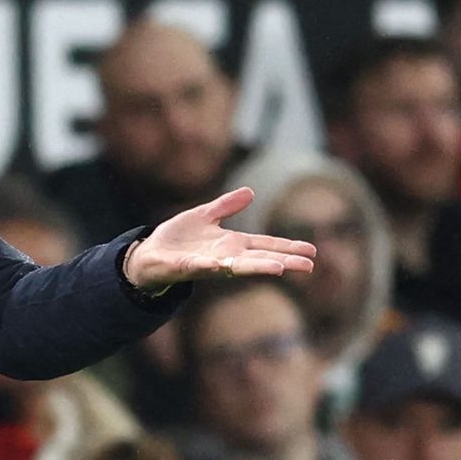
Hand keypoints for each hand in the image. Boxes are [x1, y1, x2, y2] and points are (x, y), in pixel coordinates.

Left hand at [124, 187, 314, 290]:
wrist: (149, 254)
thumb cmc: (178, 238)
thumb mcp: (204, 216)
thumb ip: (226, 206)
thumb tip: (250, 192)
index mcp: (231, 245)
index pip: (265, 245)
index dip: (287, 247)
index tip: (311, 252)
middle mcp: (224, 257)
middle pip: (259, 258)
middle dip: (284, 260)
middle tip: (309, 266)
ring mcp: (207, 264)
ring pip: (236, 267)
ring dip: (257, 266)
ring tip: (279, 268)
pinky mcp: (187, 267)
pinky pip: (200, 266)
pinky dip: (210, 266)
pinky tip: (220, 264)